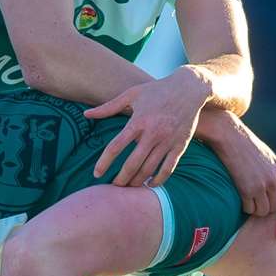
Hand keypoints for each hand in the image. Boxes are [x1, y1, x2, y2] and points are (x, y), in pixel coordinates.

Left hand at [85, 68, 209, 186]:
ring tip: (128, 187)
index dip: (104, 162)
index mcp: (138, 121)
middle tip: (113, 187)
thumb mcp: (131, 94)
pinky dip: (159, 180)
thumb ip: (108, 107)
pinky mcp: (180, 145)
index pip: (116, 146)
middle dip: (121, 179)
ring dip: (137, 181)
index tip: (96, 174)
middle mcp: (153, 133)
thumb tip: (86, 114)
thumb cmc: (156, 90)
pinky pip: (168, 168)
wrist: (189, 88)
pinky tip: (150, 184)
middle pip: (132, 163)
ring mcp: (167, 140)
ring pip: (149, 169)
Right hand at [199, 110, 275, 216]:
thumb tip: (268, 183)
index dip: (273, 201)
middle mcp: (273, 179)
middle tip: (253, 203)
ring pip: (264, 211)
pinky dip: (244, 207)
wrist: (229, 136)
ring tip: (246, 203)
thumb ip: (270, 169)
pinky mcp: (247, 189)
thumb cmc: (242, 143)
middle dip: (264, 207)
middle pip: (275, 206)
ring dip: (255, 210)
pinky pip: (250, 209)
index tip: (263, 199)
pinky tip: (239, 199)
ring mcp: (261, 185)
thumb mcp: (264, 154)